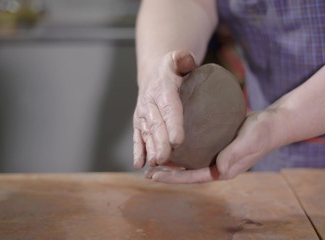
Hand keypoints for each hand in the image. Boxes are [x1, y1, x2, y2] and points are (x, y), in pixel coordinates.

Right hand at [133, 50, 196, 168]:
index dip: (172, 124)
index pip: (168, 108)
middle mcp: (149, 103)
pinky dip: (138, 151)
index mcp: (162, 89)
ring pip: (147, 134)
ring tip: (155, 164)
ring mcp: (142, 115)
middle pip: (156, 125)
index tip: (177, 141)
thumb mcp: (178, 59)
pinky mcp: (139, 124)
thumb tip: (186, 58)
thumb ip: (183, 58)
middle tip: (165, 158)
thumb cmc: (173, 69)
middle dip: (160, 143)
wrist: (154, 73)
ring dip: (150, 150)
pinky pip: (138, 138)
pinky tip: (139, 164)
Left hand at [146, 110, 282, 182]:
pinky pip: (197, 147)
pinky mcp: (217, 142)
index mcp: (224, 169)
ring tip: (155, 156)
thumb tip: (218, 168)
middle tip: (148, 169)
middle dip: (168, 171)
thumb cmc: (263, 133)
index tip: (154, 175)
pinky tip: (173, 138)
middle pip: (188, 171)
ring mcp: (218, 154)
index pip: (193, 177)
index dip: (173, 178)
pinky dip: (183, 145)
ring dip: (174, 159)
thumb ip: (235, 154)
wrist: (274, 122)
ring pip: (190, 160)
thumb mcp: (249, 141)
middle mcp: (218, 164)